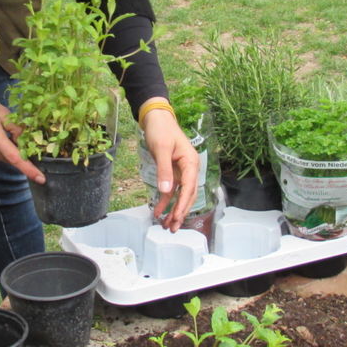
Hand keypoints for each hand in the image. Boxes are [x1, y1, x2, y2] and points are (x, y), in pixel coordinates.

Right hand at [0, 78, 44, 184]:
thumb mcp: (1, 111)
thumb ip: (16, 127)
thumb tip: (27, 141)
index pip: (14, 158)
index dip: (29, 169)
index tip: (41, 179)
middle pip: (10, 160)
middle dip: (23, 156)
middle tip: (32, 146)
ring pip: (3, 159)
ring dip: (12, 152)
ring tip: (11, 135)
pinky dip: (2, 151)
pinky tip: (0, 137)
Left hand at [140, 100, 199, 231]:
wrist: (156, 118)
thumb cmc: (161, 130)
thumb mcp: (161, 149)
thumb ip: (164, 170)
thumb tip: (166, 191)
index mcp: (190, 162)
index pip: (189, 188)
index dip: (183, 204)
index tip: (177, 217)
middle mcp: (189, 168)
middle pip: (187, 195)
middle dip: (180, 212)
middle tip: (172, 228)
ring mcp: (182, 171)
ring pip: (180, 195)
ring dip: (174, 210)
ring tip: (167, 225)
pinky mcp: (173, 171)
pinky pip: (172, 190)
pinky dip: (166, 201)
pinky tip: (159, 211)